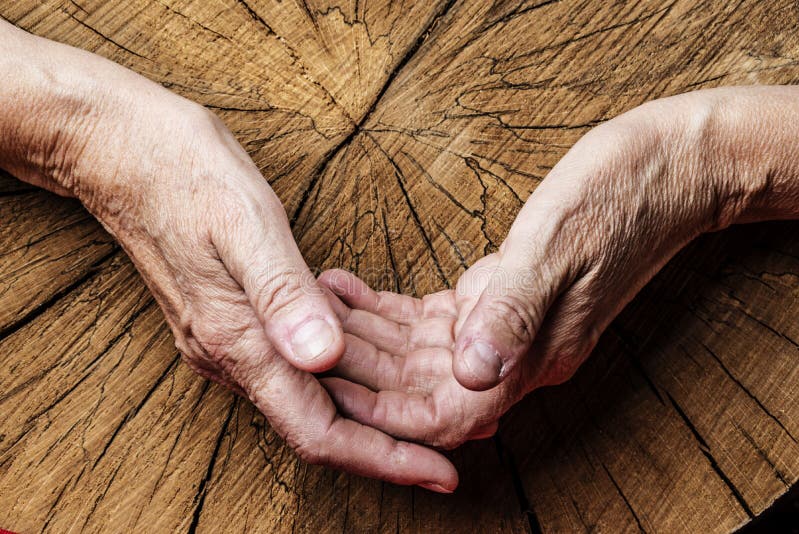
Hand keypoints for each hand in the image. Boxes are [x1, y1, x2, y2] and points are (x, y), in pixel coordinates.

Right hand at [0, 21, 456, 489]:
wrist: (124, 154)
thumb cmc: (183, 176)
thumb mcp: (242, 223)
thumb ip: (282, 293)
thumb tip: (322, 357)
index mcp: (238, 341)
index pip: (318, 431)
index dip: (383, 459)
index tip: (441, 473)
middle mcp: (234, 355)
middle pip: (322, 424)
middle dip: (392, 440)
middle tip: (459, 437)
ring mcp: (234, 338)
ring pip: (315, 393)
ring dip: (374, 405)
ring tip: (435, 399)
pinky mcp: (240, 318)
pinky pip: (301, 358)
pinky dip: (346, 364)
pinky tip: (381, 350)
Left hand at [320, 86, 798, 450]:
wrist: (668, 168)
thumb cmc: (620, 198)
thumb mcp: (557, 247)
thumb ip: (512, 312)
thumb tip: (471, 375)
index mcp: (536, 354)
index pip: (448, 412)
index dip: (382, 410)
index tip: (327, 388)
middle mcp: (519, 351)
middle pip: (421, 385)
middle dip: (358, 367)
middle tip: (300, 339)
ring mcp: (510, 324)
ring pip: (420, 353)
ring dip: (365, 336)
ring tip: (312, 308)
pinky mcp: (501, 293)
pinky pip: (433, 318)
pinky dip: (389, 308)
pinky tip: (352, 288)